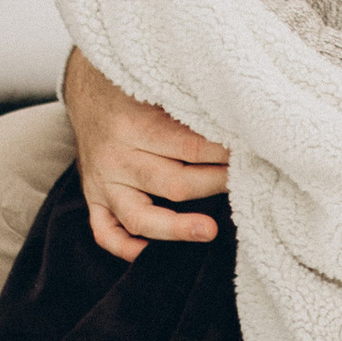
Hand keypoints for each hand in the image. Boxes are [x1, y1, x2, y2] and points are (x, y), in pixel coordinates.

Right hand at [62, 43, 227, 264]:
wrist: (89, 91)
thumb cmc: (135, 89)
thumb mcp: (160, 87)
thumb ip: (191, 107)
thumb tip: (240, 124)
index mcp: (135, 125)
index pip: (190, 147)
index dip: (225, 154)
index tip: (253, 154)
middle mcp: (117, 158)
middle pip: (172, 183)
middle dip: (214, 185)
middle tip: (247, 182)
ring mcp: (102, 183)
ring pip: (139, 216)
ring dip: (177, 227)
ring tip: (210, 231)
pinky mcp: (93, 199)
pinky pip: (105, 233)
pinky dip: (126, 247)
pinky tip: (152, 252)